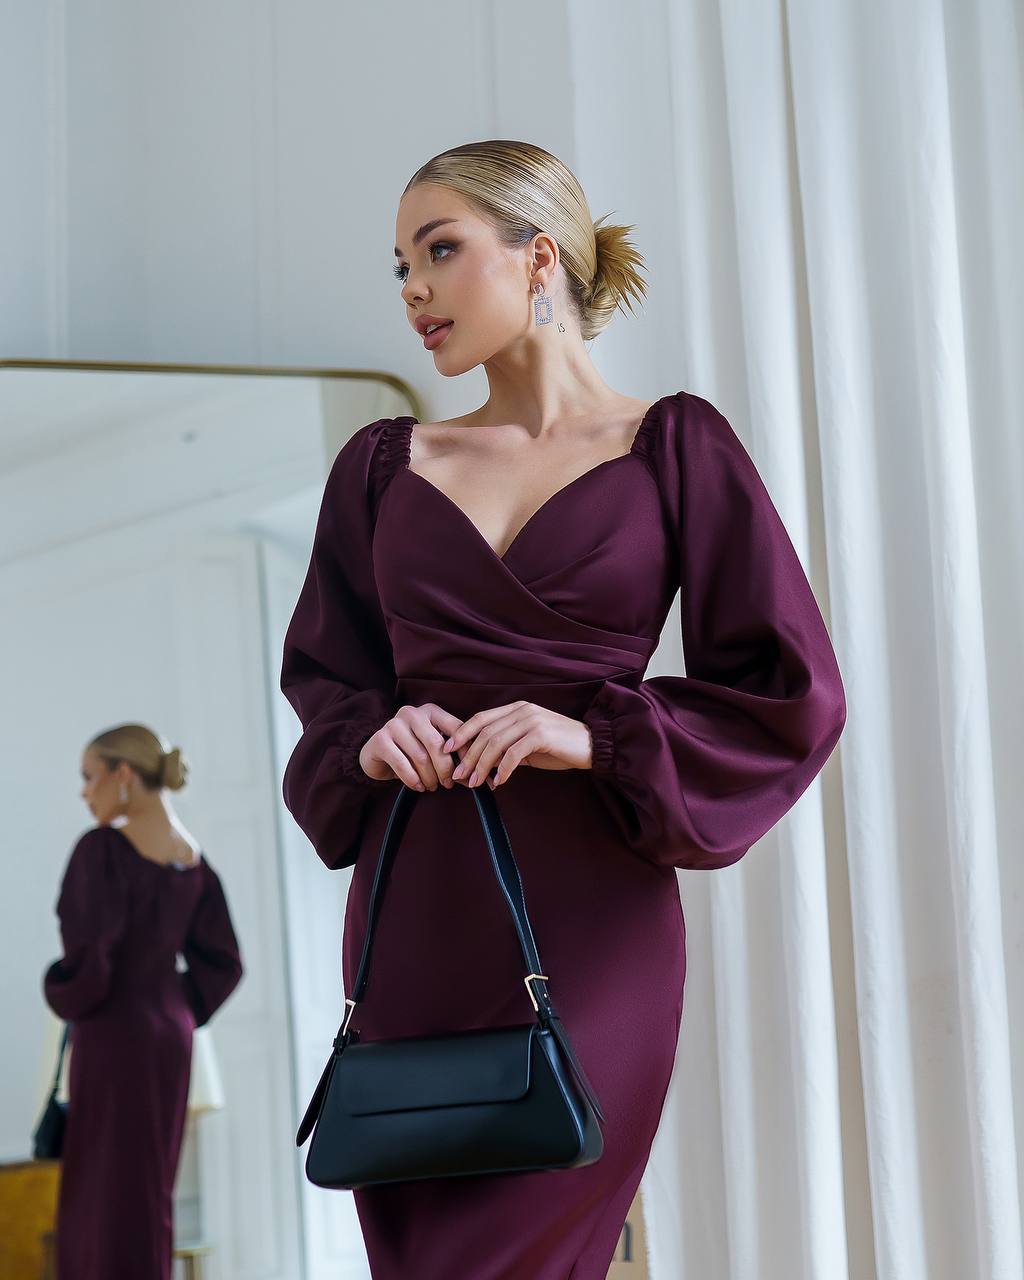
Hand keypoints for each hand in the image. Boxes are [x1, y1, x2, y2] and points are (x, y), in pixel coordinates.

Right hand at [358, 704, 464, 790]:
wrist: (377, 755)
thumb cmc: (411, 752)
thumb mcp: (434, 749)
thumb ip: (454, 756)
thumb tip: (479, 776)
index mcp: (431, 711)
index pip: (456, 728)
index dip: (466, 752)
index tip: (470, 771)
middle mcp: (412, 713)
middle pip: (437, 744)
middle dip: (446, 768)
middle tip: (449, 784)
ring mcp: (394, 724)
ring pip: (420, 756)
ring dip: (430, 777)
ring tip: (433, 787)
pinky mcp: (380, 739)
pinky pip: (401, 764)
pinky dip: (413, 780)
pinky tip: (419, 787)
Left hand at [441, 701, 593, 789]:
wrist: (592, 746)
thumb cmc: (559, 747)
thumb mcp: (528, 744)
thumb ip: (507, 748)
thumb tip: (483, 766)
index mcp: (516, 708)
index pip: (481, 718)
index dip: (461, 733)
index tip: (447, 750)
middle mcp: (522, 710)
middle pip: (485, 732)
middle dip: (469, 755)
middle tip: (460, 775)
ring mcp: (532, 720)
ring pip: (496, 742)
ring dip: (482, 765)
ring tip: (475, 783)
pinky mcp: (541, 735)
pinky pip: (514, 753)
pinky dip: (503, 769)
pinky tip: (499, 782)